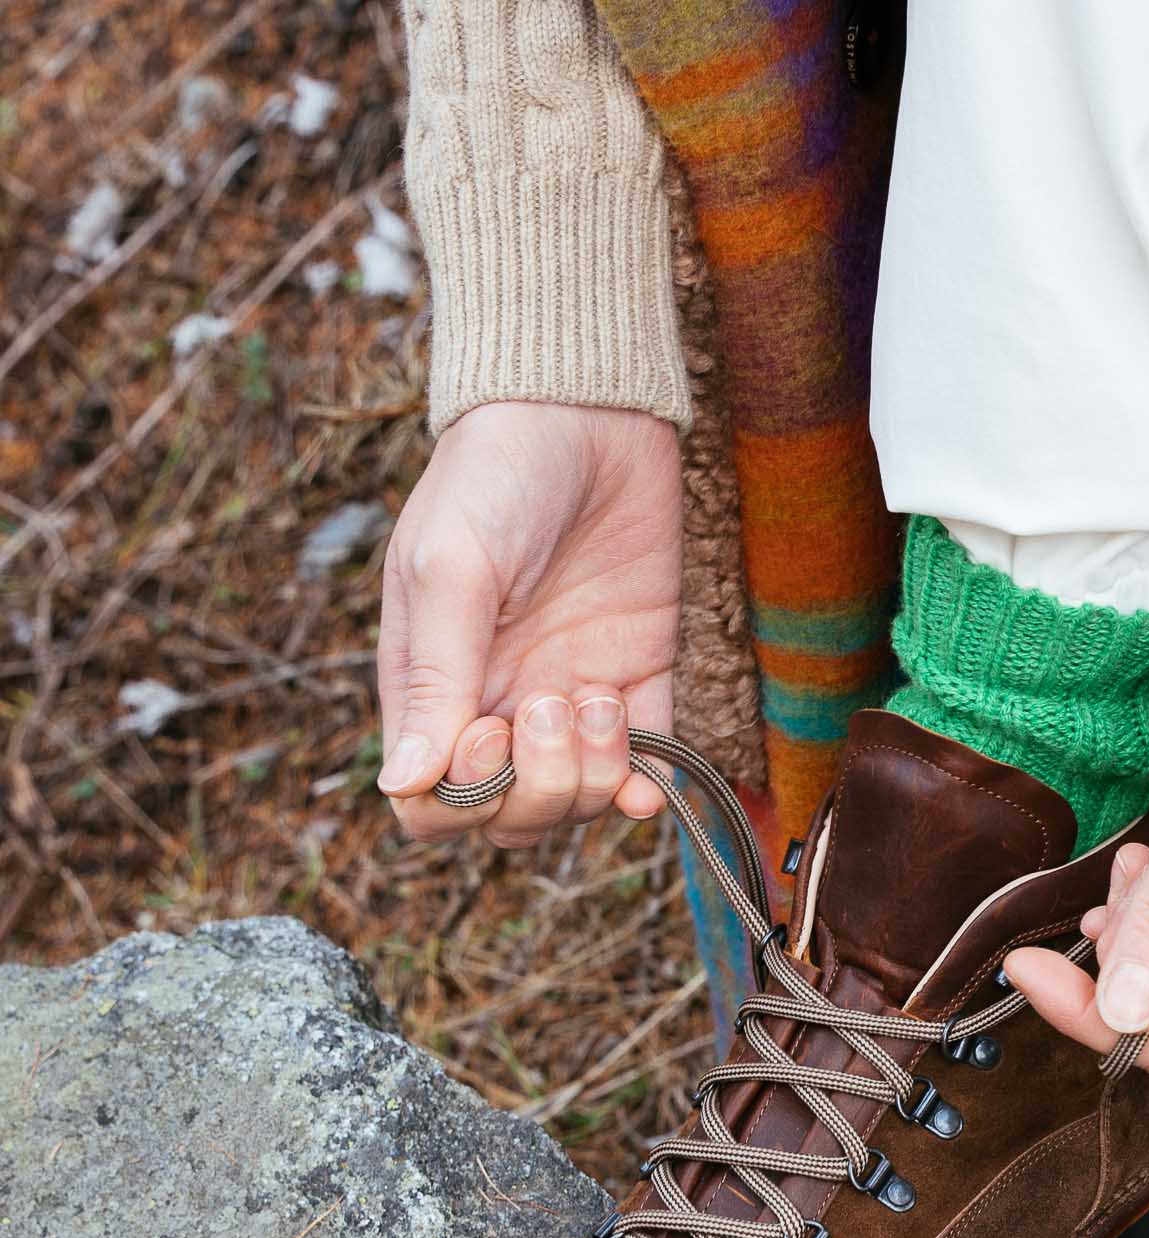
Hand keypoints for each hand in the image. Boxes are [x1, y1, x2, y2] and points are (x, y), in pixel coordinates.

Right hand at [375, 401, 680, 846]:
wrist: (589, 410)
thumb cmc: (497, 476)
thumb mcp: (451, 567)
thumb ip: (434, 677)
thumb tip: (402, 783)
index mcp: (435, 686)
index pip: (432, 802)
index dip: (465, 797)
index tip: (493, 728)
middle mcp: (501, 704)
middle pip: (512, 818)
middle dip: (541, 790)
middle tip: (559, 702)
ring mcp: (572, 697)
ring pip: (577, 803)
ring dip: (594, 776)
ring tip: (600, 697)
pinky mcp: (640, 678)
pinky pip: (645, 768)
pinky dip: (648, 787)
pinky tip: (649, 775)